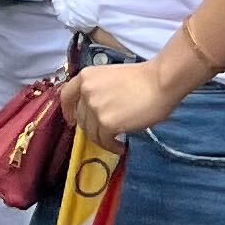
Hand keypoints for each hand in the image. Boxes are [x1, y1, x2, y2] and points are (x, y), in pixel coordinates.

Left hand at [62, 54, 181, 146]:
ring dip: (103, 140)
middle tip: (106, 132)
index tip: (72, 120)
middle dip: (92, 128)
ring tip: (116, 141)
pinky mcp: (106, 123)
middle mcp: (86, 91)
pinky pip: (104, 141)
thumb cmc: (141, 78)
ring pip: (92, 132)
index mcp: (86, 77)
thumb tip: (94, 111)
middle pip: (82, 118)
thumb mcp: (110, 77)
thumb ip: (97, 91)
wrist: (159, 82)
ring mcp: (95, 108)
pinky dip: (112, 147)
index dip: (67, 110)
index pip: (66, 95)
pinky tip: (121, 147)